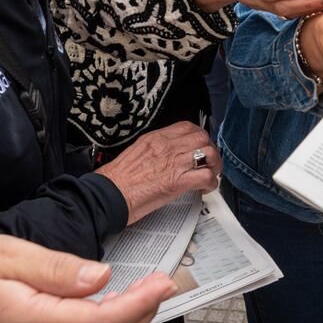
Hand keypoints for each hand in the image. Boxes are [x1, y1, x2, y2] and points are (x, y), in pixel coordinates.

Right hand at [96, 122, 220, 223]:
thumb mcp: (135, 153)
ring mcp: (174, 163)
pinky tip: (204, 189)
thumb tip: (166, 155)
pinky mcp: (178, 182)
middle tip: (208, 162)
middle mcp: (168, 146)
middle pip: (202, 137)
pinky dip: (211, 183)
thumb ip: (153, 150)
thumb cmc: (116, 179)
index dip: (198, 136)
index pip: (187, 127)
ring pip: (209, 153)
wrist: (108, 195)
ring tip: (209, 175)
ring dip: (214, 165)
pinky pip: (206, 176)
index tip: (199, 146)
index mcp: (156, 138)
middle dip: (210, 149)